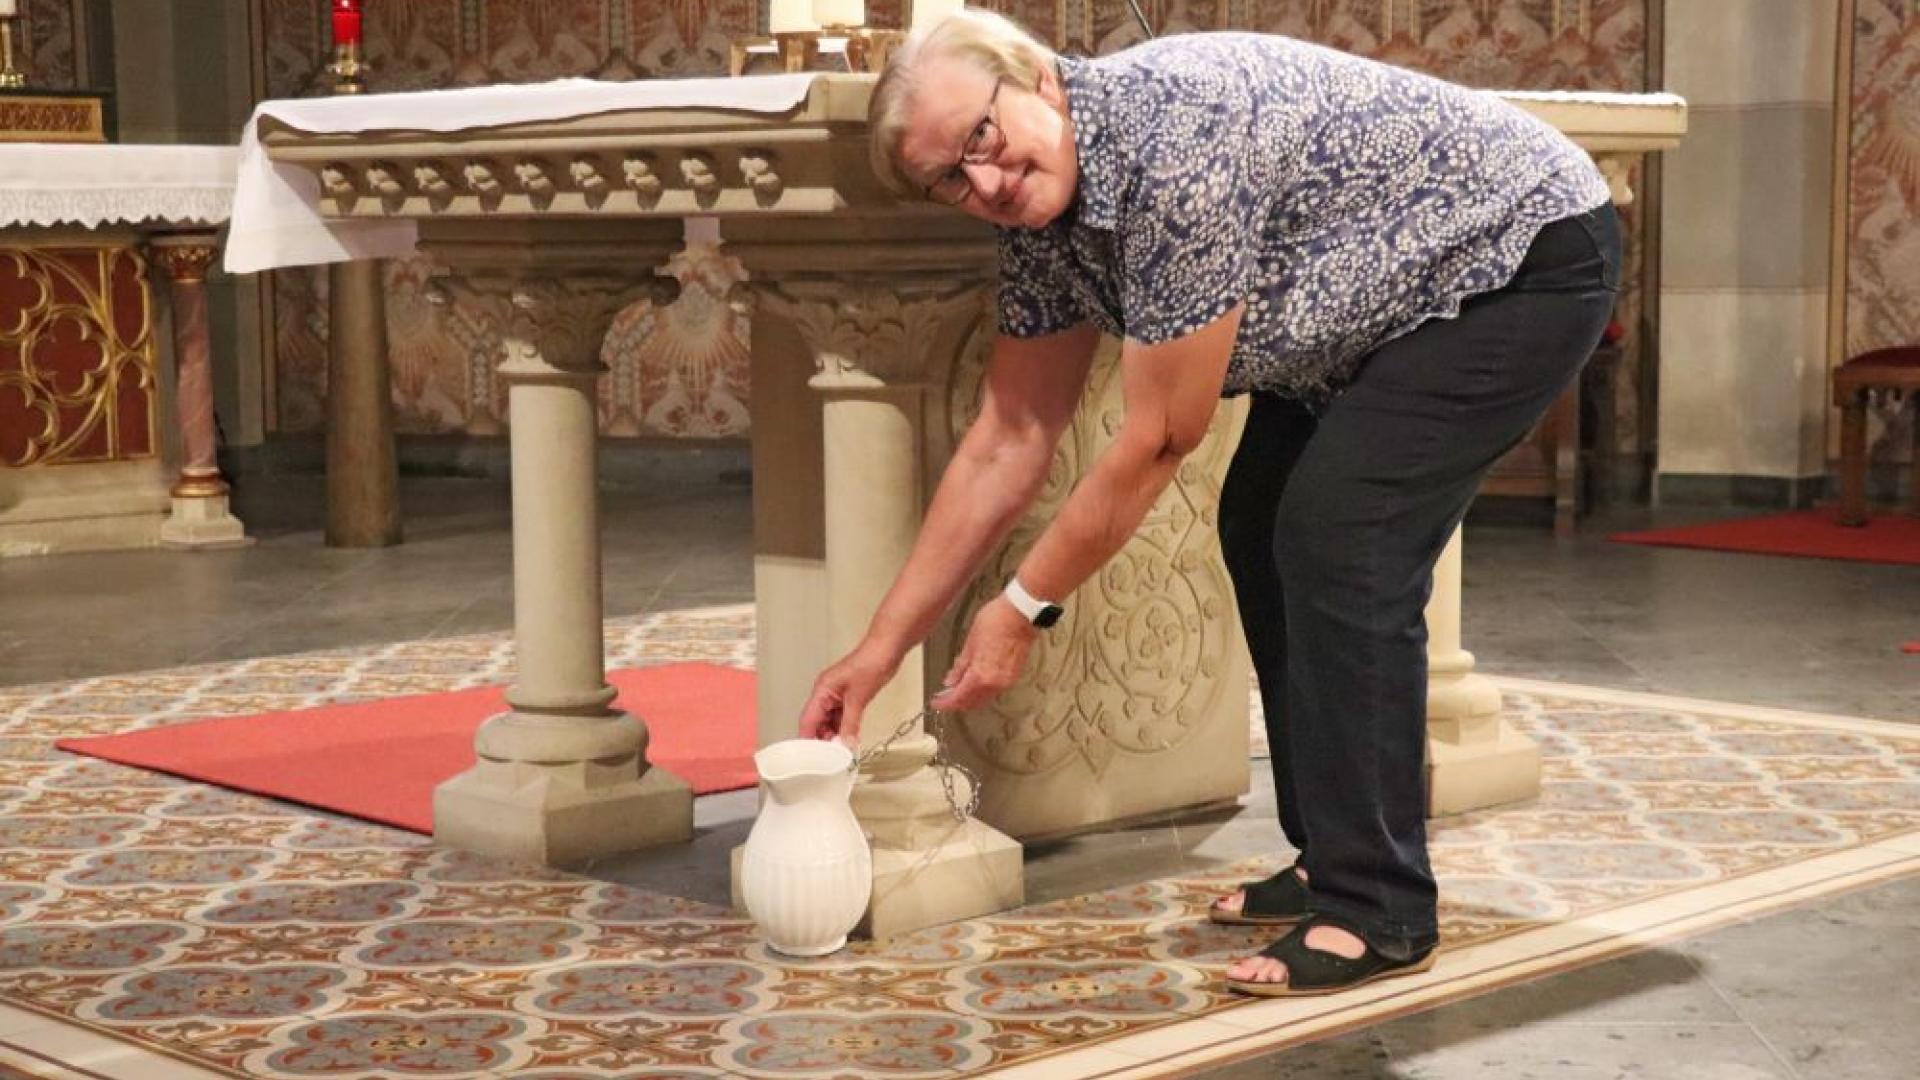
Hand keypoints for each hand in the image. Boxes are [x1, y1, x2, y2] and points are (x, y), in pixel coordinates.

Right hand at [798, 644, 900, 749]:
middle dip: (823, 739)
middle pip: (817, 723)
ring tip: (842, 749)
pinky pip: (842, 716)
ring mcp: (837, 695)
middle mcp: (826, 693)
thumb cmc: (871, 661)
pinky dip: (845, 727)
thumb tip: (845, 742)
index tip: (813, 756)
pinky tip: (850, 737)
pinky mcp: (848, 696)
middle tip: (831, 755)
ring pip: (829, 721)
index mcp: (822, 690)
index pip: (808, 721)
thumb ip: (851, 723)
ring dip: (835, 734)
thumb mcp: (859, 698)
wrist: (887, 649)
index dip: (808, 739)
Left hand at [931, 596, 1036, 711]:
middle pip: (972, 703)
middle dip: (957, 703)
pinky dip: (982, 691)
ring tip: (958, 687)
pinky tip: (975, 681)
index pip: (959, 698)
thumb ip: (961, 666)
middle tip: (944, 697)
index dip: (945, 703)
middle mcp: (995, 684)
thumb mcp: (970, 642)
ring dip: (970, 697)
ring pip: (984, 698)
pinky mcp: (1013, 676)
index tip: (937, 703)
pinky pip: (994, 691)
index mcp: (981, 676)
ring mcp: (1006, 681)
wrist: (1021, 614)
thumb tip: (951, 680)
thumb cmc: (996, 621)